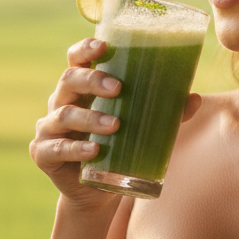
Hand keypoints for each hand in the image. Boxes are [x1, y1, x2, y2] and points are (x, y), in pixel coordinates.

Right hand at [30, 38, 202, 206]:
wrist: (97, 191)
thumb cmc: (119, 147)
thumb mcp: (141, 127)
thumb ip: (166, 113)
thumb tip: (194, 98)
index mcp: (82, 89)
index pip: (77, 60)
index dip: (85, 49)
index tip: (102, 46)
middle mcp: (62, 103)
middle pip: (69, 81)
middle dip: (92, 80)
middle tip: (118, 87)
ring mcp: (50, 128)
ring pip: (63, 115)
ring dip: (89, 118)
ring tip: (115, 125)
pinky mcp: (44, 154)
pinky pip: (56, 148)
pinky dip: (75, 149)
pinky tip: (93, 150)